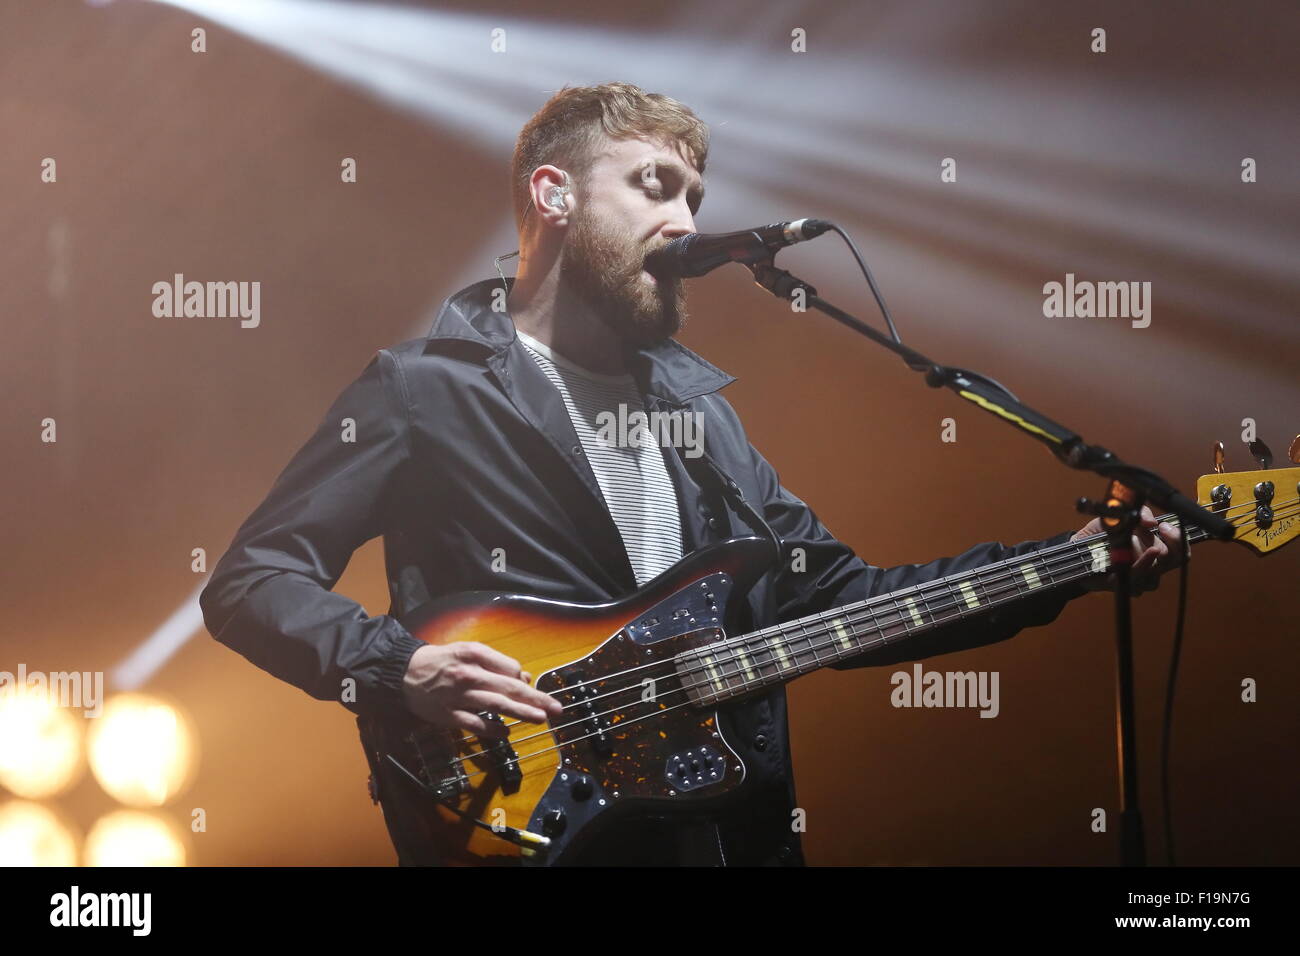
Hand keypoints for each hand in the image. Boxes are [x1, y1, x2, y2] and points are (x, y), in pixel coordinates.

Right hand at [401, 641, 563, 735]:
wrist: (404, 673)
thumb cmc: (441, 661)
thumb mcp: (468, 652)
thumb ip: (495, 663)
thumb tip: (524, 676)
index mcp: (475, 654)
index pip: (511, 668)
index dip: (524, 679)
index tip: (531, 688)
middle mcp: (469, 674)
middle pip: (509, 687)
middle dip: (536, 698)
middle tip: (556, 708)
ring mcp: (459, 696)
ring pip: (497, 705)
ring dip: (521, 712)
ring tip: (540, 718)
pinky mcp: (449, 714)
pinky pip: (475, 724)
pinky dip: (492, 729)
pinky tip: (506, 733)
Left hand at [1070, 505, 1184, 593]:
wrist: (1078, 549)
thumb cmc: (1102, 534)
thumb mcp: (1120, 516)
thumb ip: (1140, 513)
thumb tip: (1152, 522)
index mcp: (1155, 549)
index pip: (1181, 551)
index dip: (1179, 539)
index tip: (1164, 527)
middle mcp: (1152, 566)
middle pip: (1172, 560)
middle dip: (1160, 542)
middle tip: (1149, 530)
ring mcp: (1139, 578)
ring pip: (1154, 570)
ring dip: (1140, 552)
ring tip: (1126, 542)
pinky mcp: (1123, 585)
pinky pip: (1135, 578)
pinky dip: (1132, 565)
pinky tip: (1124, 556)